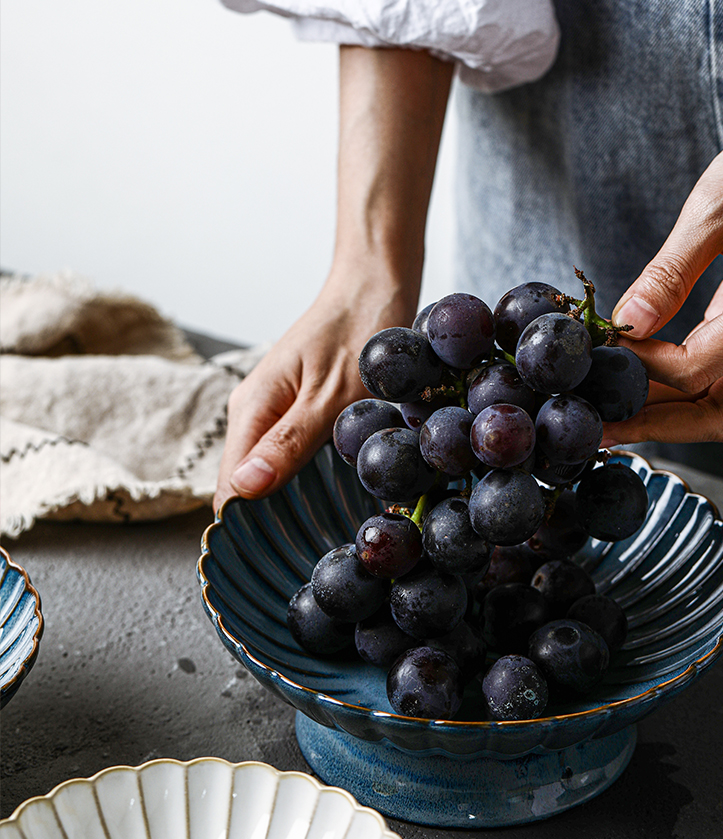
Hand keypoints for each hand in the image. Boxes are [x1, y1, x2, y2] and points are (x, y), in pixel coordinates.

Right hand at [213, 44, 453, 511]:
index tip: (280, 559)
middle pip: (248, 486)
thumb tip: (244, 491)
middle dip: (274, 521)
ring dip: (296, 500)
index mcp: (251, 409)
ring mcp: (277, 408)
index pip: (229, 490)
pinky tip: (340, 491)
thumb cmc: (360, 329)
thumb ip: (289, 443)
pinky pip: (293, 453)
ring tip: (330, 528)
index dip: (249, 529)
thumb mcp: (333, 394)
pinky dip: (312, 475)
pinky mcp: (300, 405)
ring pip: (272, 472)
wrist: (377, 279)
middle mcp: (255, 412)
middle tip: (315, 549)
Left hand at [601, 109, 722, 449]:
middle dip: (657, 426)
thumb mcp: (716, 207)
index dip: (640, 372)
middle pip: (720, 414)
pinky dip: (684, 385)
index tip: (600, 351)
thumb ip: (669, 272)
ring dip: (669, 412)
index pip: (695, 371)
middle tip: (600, 429)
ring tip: (611, 408)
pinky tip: (641, 375)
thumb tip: (626, 324)